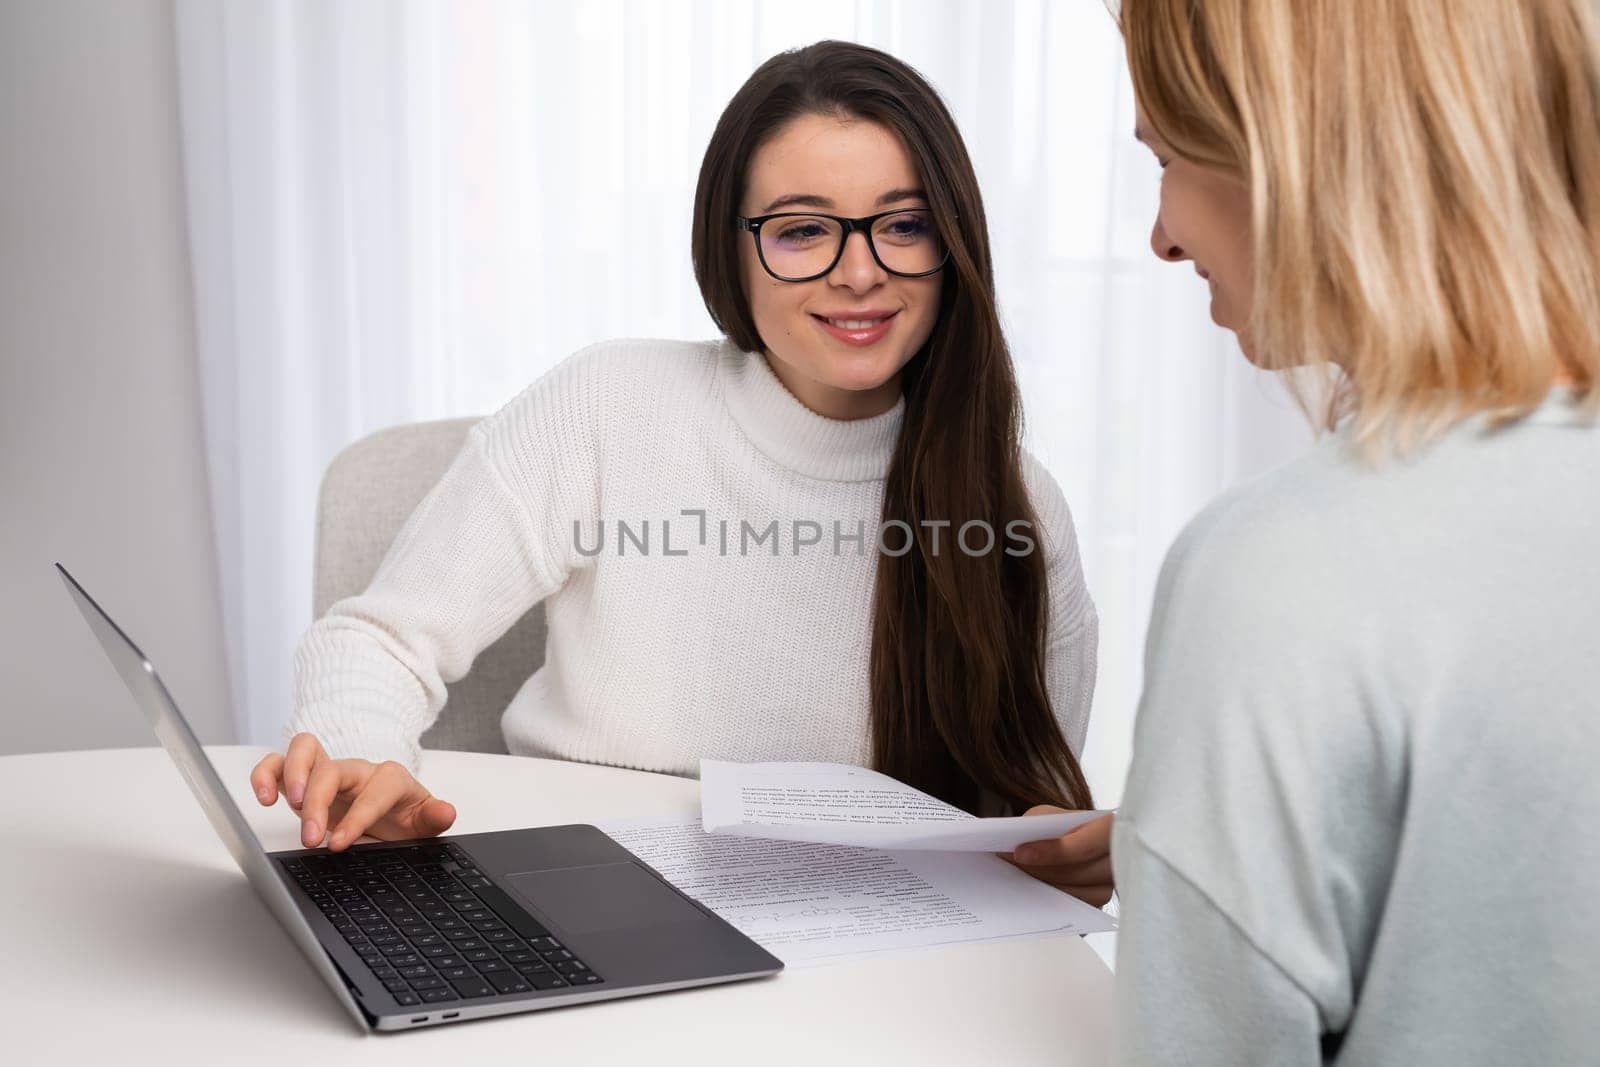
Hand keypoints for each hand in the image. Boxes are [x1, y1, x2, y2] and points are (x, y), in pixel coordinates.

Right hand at [249, 732, 455, 850]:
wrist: (389, 816)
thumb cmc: (402, 817)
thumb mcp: (422, 822)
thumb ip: (433, 818)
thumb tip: (447, 813)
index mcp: (389, 779)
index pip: (373, 790)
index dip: (356, 816)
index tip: (340, 843)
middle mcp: (356, 770)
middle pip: (332, 769)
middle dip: (318, 803)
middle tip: (312, 838)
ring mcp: (327, 772)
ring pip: (303, 749)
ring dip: (290, 774)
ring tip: (282, 804)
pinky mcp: (302, 780)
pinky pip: (277, 764)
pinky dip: (265, 774)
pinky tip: (262, 797)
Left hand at [1008, 808, 1114, 907]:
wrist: (1070, 837)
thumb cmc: (1062, 825)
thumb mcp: (1049, 815)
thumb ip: (1038, 826)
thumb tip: (1016, 846)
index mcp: (1112, 829)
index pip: (1086, 845)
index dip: (1054, 852)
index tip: (1020, 854)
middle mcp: (1117, 860)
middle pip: (1079, 874)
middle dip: (1040, 870)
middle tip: (1010, 864)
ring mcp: (1110, 885)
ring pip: (1075, 895)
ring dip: (1042, 886)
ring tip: (1014, 875)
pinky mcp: (1097, 903)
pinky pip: (1072, 908)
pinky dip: (1049, 899)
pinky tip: (1030, 888)